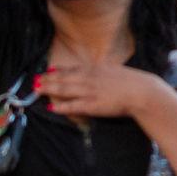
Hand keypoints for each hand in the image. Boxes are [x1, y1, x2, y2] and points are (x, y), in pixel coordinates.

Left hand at [36, 63, 165, 120]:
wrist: (142, 92)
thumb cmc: (132, 81)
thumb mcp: (115, 70)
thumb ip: (101, 71)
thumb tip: (92, 71)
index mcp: (96, 69)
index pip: (72, 69)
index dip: (57, 71)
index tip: (47, 71)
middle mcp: (90, 78)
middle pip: (64, 78)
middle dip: (47, 79)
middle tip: (34, 81)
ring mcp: (90, 91)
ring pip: (64, 89)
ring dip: (49, 89)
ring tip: (37, 90)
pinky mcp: (92, 105)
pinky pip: (72, 106)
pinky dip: (61, 106)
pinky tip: (51, 106)